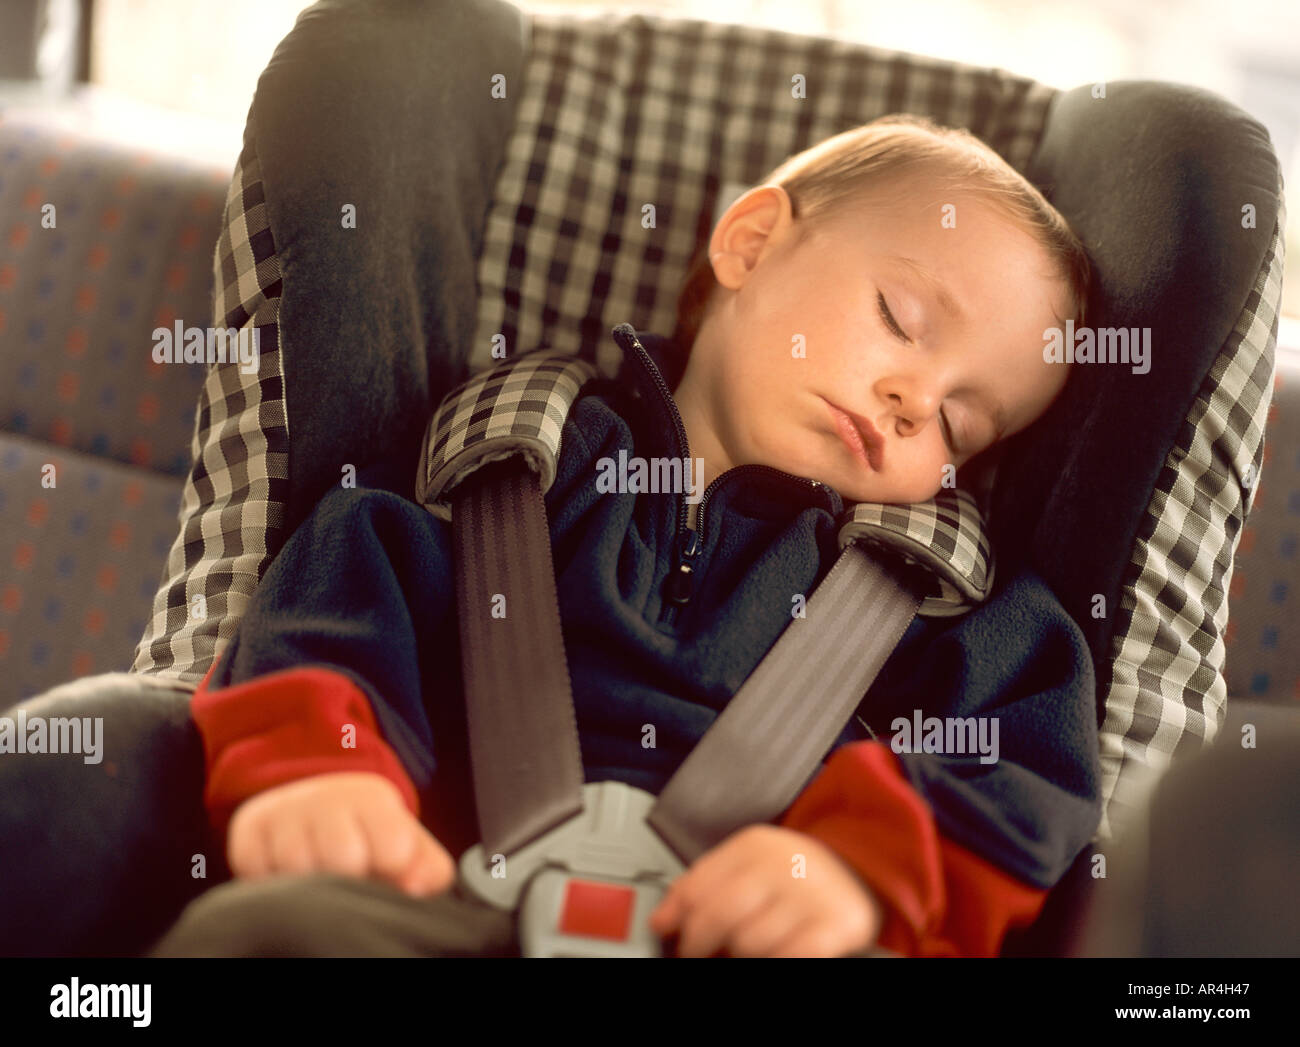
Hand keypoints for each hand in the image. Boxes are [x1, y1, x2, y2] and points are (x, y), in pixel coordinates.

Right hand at [226, 772, 455, 896]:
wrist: (314, 808)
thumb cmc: (369, 839)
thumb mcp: (409, 847)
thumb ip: (429, 869)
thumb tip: (413, 888)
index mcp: (372, 799)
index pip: (393, 848)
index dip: (392, 869)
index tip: (387, 867)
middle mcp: (324, 797)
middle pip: (343, 861)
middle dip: (350, 880)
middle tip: (350, 875)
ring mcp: (283, 812)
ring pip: (298, 873)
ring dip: (310, 888)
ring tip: (319, 877)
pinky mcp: (247, 831)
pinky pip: (258, 878)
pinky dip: (274, 887)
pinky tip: (288, 876)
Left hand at [648, 825, 883, 956]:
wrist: (862, 869)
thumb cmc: (794, 874)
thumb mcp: (746, 865)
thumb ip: (700, 886)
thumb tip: (659, 922)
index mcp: (753, 845)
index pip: (697, 887)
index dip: (678, 920)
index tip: (671, 937)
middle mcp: (781, 864)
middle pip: (718, 917)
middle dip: (701, 945)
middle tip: (702, 953)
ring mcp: (811, 895)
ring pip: (748, 945)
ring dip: (743, 956)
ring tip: (752, 947)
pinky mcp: (836, 926)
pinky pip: (788, 958)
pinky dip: (775, 961)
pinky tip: (775, 953)